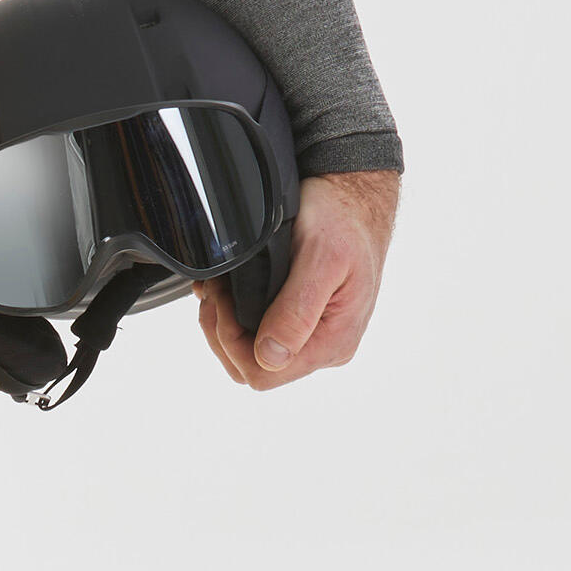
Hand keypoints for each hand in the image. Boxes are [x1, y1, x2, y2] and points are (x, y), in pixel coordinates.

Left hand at [195, 169, 399, 390]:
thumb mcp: (322, 258)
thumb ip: (297, 311)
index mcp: (334, 341)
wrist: (353, 197)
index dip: (232, 342)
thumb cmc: (345, 219)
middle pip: (251, 368)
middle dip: (223, 332)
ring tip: (220, 290)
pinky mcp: (299, 323)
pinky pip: (256, 336)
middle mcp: (324, 347)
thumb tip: (272, 355)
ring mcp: (311, 337)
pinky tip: (227, 293)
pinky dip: (232, 316)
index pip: (265, 372)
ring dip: (224, 324)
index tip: (223, 301)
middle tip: (216, 292)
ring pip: (249, 355)